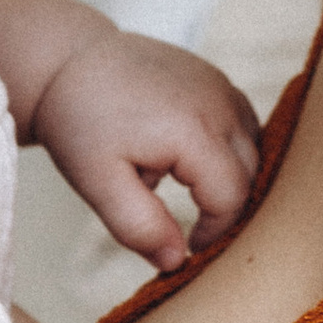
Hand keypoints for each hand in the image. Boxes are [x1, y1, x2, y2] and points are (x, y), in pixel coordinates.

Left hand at [27, 20, 262, 272]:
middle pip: (251, 173)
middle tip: (195, 228)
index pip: (232, 197)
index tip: (190, 248)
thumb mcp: (97, 183)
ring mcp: (220, 84)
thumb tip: (176, 261)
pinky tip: (196, 162)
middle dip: (227, 207)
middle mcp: (217, 103)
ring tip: (195, 195)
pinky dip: (231, 148)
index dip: (216, 231)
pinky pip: (243, 121)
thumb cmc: (79, 122)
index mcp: (192, 131)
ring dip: (233, 176)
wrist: (67, 61)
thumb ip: (138, 226)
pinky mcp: (215, 76)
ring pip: (254, 146)